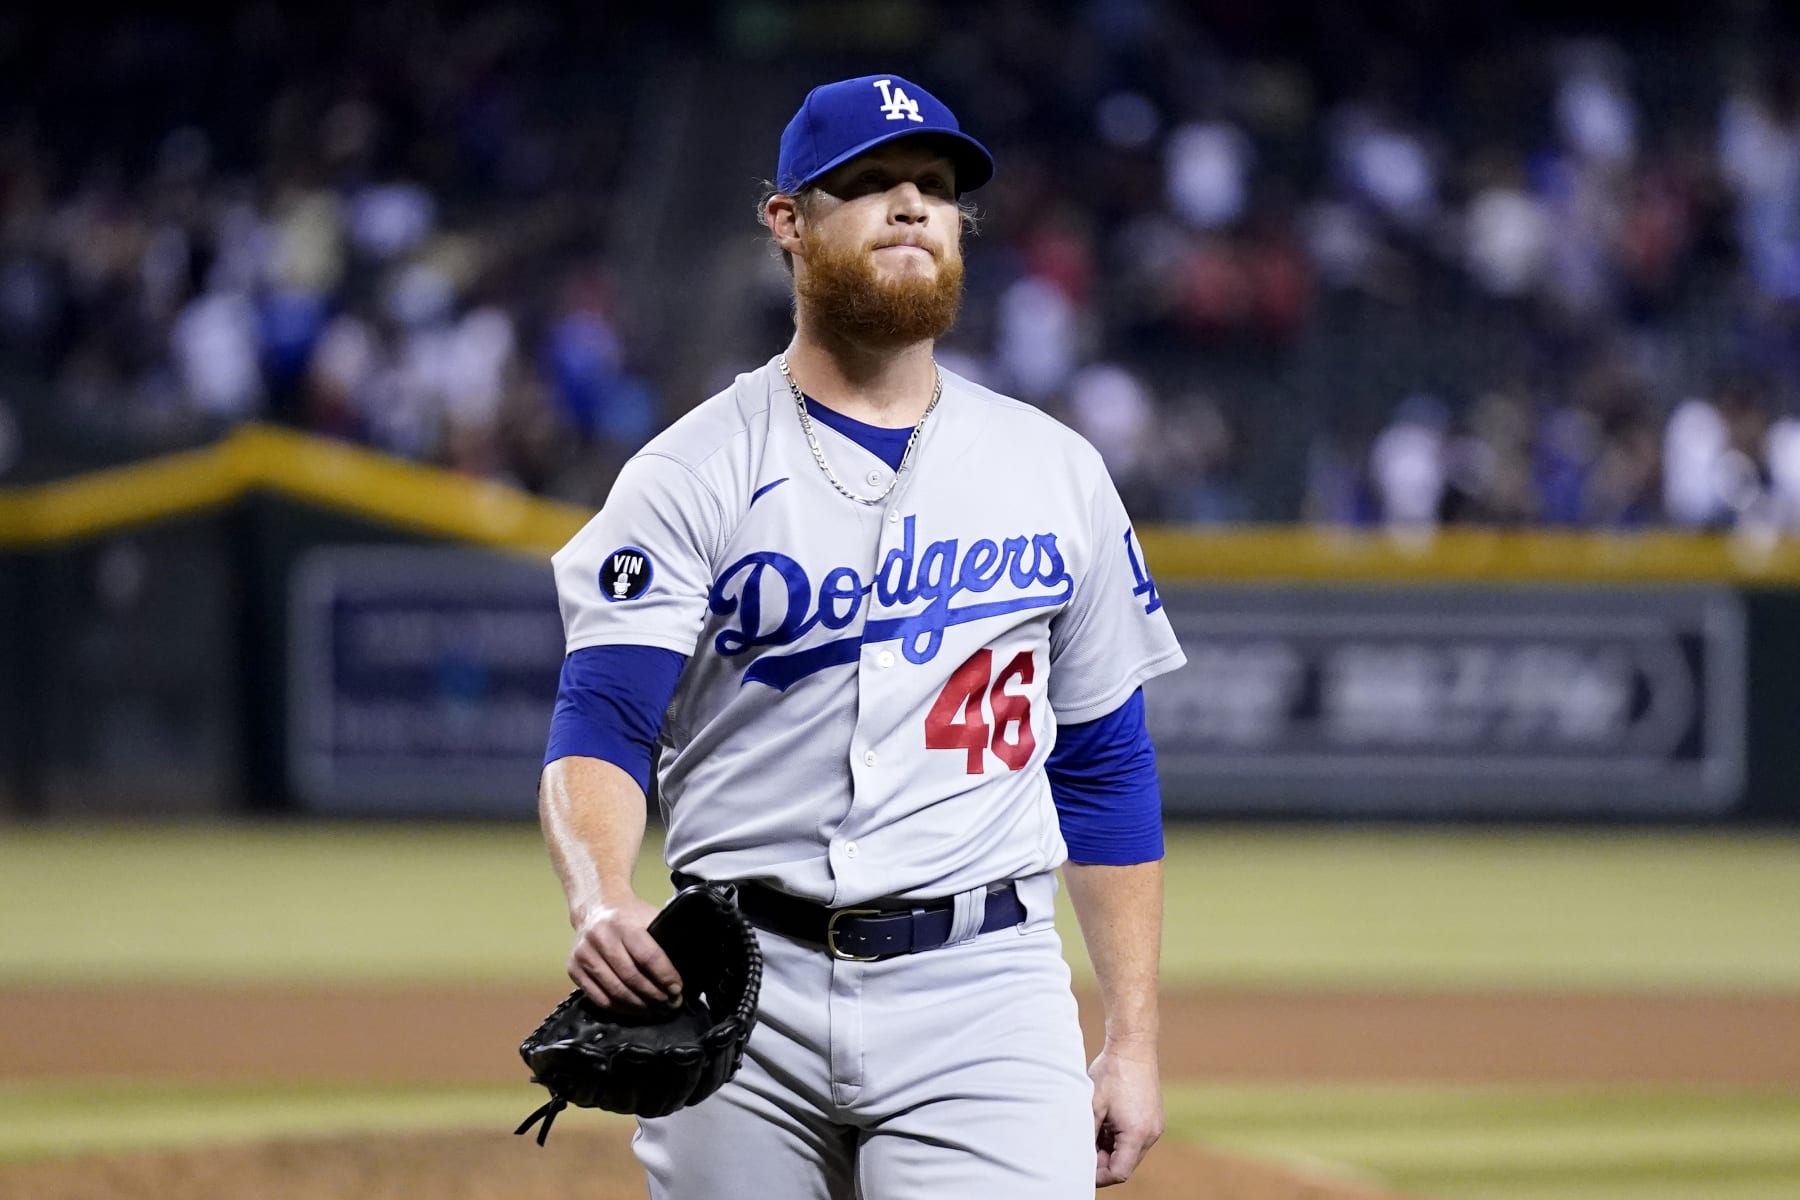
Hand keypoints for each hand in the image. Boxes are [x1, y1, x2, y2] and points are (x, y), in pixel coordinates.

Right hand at [567, 894, 683, 1010]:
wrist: (596, 906)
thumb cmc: (628, 916)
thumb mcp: (649, 917)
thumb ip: (664, 939)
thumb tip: (686, 966)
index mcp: (623, 923)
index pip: (648, 956)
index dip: (665, 976)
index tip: (677, 989)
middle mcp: (600, 937)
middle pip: (631, 977)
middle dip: (655, 996)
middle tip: (670, 1004)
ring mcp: (584, 954)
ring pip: (615, 991)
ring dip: (639, 1006)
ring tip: (655, 1010)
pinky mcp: (574, 968)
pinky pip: (599, 998)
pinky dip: (619, 1008)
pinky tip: (634, 1009)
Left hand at [1088, 1039, 1162, 1187]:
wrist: (1133, 1046)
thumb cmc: (1112, 1072)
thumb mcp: (1093, 1106)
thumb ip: (1088, 1135)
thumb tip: (1079, 1156)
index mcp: (1137, 1134)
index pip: (1119, 1173)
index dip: (1098, 1176)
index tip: (1080, 1167)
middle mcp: (1151, 1134)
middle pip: (1125, 1165)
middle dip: (1103, 1161)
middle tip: (1082, 1146)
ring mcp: (1154, 1126)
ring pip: (1130, 1152)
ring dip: (1110, 1148)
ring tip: (1093, 1129)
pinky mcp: (1153, 1118)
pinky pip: (1135, 1139)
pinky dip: (1119, 1137)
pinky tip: (1105, 1122)